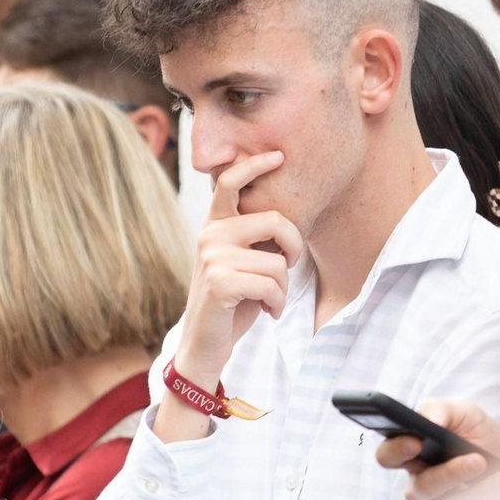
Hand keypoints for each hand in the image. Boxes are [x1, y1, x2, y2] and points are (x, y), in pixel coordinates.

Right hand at [173, 152, 304, 389]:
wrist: (205, 344)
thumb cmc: (233, 303)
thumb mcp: (243, 263)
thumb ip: (255, 238)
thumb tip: (287, 218)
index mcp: (215, 226)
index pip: (229, 182)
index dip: (254, 164)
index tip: (278, 156)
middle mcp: (210, 235)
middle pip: (275, 219)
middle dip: (294, 248)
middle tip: (289, 268)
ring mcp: (212, 257)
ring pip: (277, 261)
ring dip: (283, 288)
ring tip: (270, 300)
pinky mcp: (220, 281)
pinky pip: (272, 284)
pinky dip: (278, 303)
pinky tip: (267, 312)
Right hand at [374, 399, 499, 499]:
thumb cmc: (485, 439)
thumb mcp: (467, 414)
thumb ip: (442, 410)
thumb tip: (429, 419)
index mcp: (412, 457)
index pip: (387, 457)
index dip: (396, 451)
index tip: (417, 442)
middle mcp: (420, 489)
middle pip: (418, 490)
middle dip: (449, 475)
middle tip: (478, 460)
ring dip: (474, 498)